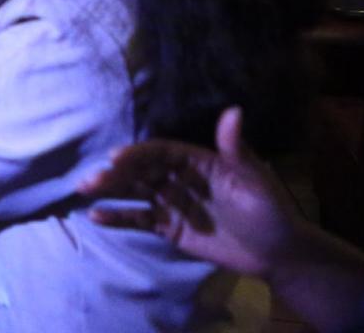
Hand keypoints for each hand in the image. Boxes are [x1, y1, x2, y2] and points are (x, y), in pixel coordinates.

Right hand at [78, 107, 299, 278]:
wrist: (279, 254)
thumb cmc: (271, 211)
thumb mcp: (255, 180)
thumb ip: (236, 149)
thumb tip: (233, 110)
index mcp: (197, 160)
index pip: (162, 152)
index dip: (139, 153)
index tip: (116, 157)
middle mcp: (179, 178)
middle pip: (141, 171)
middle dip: (116, 174)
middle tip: (91, 180)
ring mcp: (171, 203)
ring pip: (134, 192)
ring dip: (110, 190)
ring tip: (83, 190)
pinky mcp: (169, 227)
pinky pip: (139, 219)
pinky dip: (118, 217)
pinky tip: (96, 216)